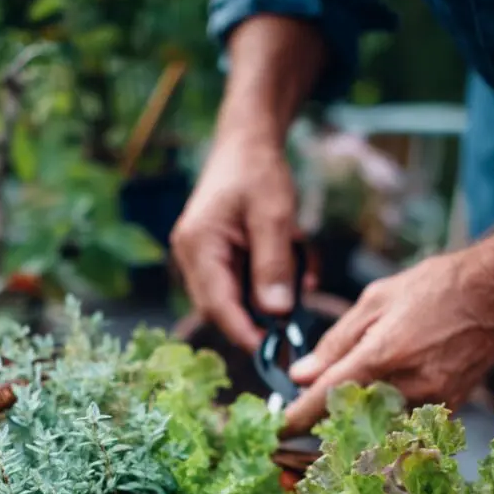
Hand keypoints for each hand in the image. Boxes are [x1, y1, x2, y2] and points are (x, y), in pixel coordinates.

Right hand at [172, 133, 297, 351]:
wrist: (248, 142)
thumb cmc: (257, 170)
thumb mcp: (274, 216)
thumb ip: (273, 265)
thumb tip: (276, 314)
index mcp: (198, 246)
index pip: (218, 306)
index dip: (245, 333)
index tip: (273, 352)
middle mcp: (192, 257)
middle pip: (226, 308)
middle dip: (264, 314)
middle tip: (300, 314)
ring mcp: (203, 259)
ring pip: (240, 298)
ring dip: (274, 292)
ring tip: (301, 260)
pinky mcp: (219, 259)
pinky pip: (247, 284)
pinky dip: (274, 278)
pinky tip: (297, 255)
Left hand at [284, 248, 493, 433]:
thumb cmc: (437, 288)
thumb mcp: (375, 300)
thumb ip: (334, 343)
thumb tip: (300, 374)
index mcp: (380, 356)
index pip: (324, 399)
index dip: (296, 419)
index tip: (278, 429)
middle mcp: (404, 386)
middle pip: (347, 424)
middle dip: (321, 430)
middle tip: (305, 428)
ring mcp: (428, 403)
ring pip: (375, 431)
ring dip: (353, 431)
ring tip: (341, 422)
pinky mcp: (445, 411)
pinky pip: (404, 428)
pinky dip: (385, 427)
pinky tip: (378, 414)